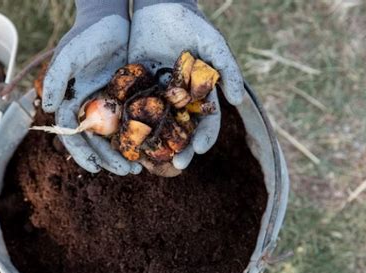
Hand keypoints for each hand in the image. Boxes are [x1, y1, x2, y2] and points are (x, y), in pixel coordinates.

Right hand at [42, 0, 140, 175]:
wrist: (112, 19)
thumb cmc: (87, 36)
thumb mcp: (70, 55)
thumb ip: (57, 79)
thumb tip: (49, 108)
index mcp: (72, 103)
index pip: (73, 134)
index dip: (82, 153)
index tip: (94, 169)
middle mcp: (90, 108)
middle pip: (97, 141)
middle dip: (109, 158)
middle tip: (128, 172)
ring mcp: (110, 105)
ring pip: (117, 136)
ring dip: (126, 152)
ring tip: (140, 167)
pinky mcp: (129, 98)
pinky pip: (134, 122)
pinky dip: (141, 135)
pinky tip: (152, 146)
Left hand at [129, 0, 244, 169]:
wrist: (160, 6)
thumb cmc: (192, 24)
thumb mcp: (213, 44)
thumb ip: (227, 70)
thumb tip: (237, 101)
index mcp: (199, 96)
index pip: (206, 122)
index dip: (205, 137)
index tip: (200, 150)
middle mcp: (178, 101)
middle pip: (181, 132)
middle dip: (181, 149)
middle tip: (176, 164)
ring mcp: (156, 97)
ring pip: (157, 127)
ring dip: (155, 145)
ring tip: (151, 160)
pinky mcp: (136, 89)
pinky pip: (133, 111)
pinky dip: (132, 126)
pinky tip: (128, 140)